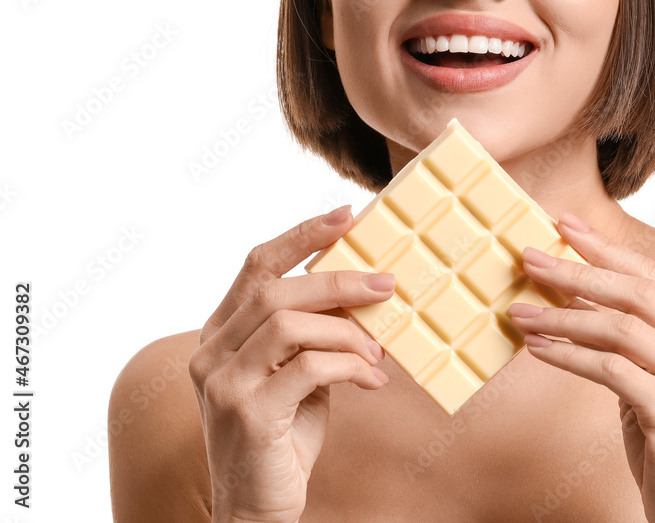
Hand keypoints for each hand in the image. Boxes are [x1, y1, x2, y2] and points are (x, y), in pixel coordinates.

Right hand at [188, 207, 394, 522]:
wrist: (258, 507)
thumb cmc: (284, 435)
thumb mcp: (297, 373)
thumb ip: (313, 333)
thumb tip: (364, 290)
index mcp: (221, 333)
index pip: (257, 264)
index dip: (302, 234)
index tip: (346, 214)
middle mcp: (212, 351)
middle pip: (276, 288)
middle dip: (339, 279)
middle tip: (388, 284)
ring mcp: (224, 383)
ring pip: (289, 323)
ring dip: (347, 330)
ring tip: (378, 350)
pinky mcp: (248, 413)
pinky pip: (308, 367)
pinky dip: (349, 365)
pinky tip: (371, 380)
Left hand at [509, 213, 654, 522]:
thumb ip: (632, 341)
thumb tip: (573, 294)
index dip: (607, 248)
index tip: (565, 226)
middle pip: (638, 291)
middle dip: (578, 269)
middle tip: (530, 256)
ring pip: (621, 327)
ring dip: (563, 315)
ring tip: (520, 311)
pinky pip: (611, 371)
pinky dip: (569, 356)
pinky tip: (538, 349)